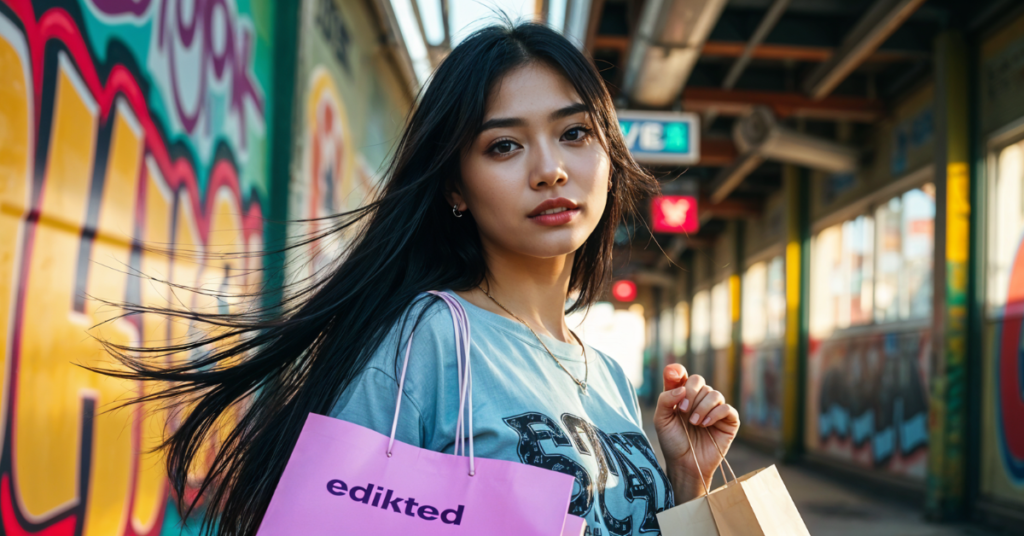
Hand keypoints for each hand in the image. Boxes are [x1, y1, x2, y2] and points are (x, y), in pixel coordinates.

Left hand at [653, 364, 739, 502]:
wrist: (684, 463)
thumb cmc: (672, 441)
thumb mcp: (661, 419)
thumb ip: (665, 399)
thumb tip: (681, 388)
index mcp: (682, 395)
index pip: (682, 375)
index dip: (678, 371)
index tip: (675, 376)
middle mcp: (699, 399)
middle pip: (699, 380)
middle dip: (690, 393)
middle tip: (682, 411)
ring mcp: (715, 409)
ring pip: (714, 393)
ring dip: (702, 406)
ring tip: (694, 423)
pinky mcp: (728, 421)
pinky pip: (727, 408)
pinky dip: (715, 413)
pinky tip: (705, 424)